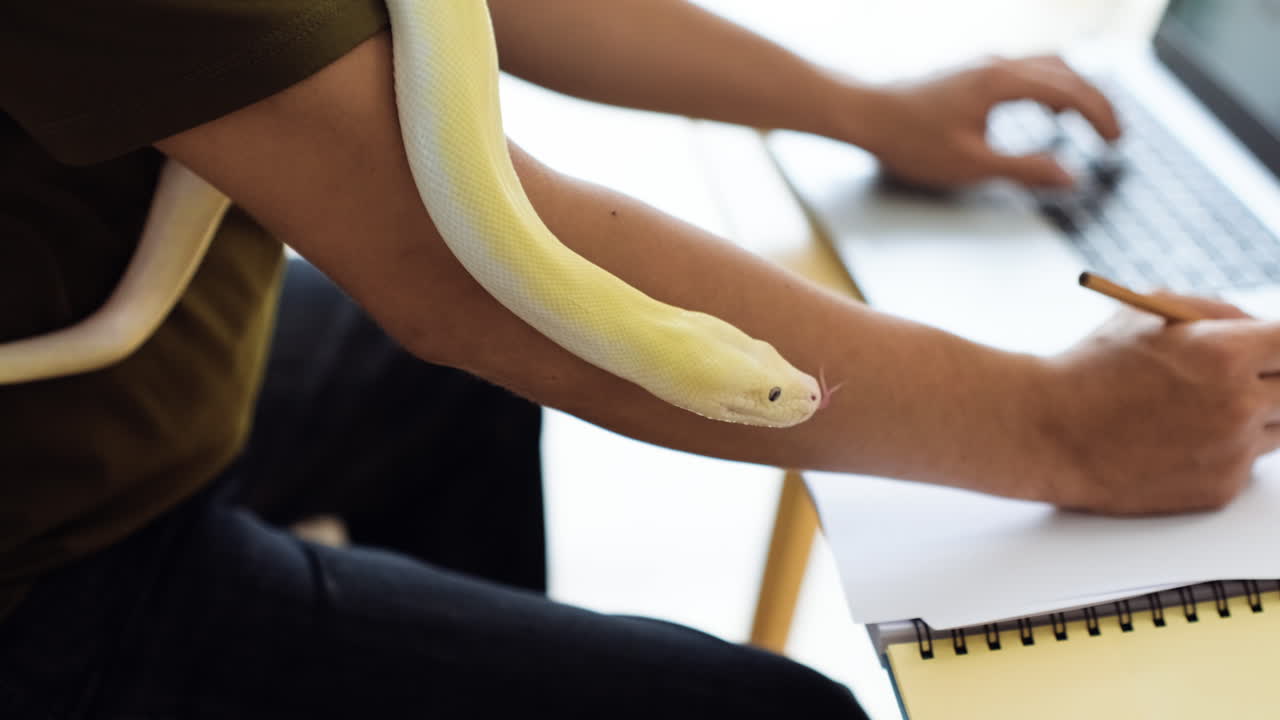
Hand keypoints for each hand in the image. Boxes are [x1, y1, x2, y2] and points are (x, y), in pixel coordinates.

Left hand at [843, 55, 1121, 188]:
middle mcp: (998, 63)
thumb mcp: (971, 166)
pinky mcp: (969, 71)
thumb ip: (1025, 171)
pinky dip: (1045, 87)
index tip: (1116, 143)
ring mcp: (982, 63)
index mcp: (1005, 82)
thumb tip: (1071, 177)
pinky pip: (1023, 70)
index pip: (1072, 91)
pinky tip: (1039, 112)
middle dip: (1094, 103)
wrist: (862, 113)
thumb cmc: (909, 140)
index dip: (1101, 117)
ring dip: (1071, 91)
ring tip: (1083, 122)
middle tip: (1113, 135)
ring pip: (1045, 65)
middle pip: (1066, 72)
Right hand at [1038, 294, 1279, 514]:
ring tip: (1195, 407)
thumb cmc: (1091, 367)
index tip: (1276, 350)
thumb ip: (1220, 313)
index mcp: (1225, 352)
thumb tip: (1263, 328)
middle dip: (1273, 378)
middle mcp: (1238, 404)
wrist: (1045, 431)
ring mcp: (1232, 451)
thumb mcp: (1151, 312)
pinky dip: (1226, 450)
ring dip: (1254, 415)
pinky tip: (1178, 439)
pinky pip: (1249, 462)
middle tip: (1241, 376)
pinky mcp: (1220, 488)